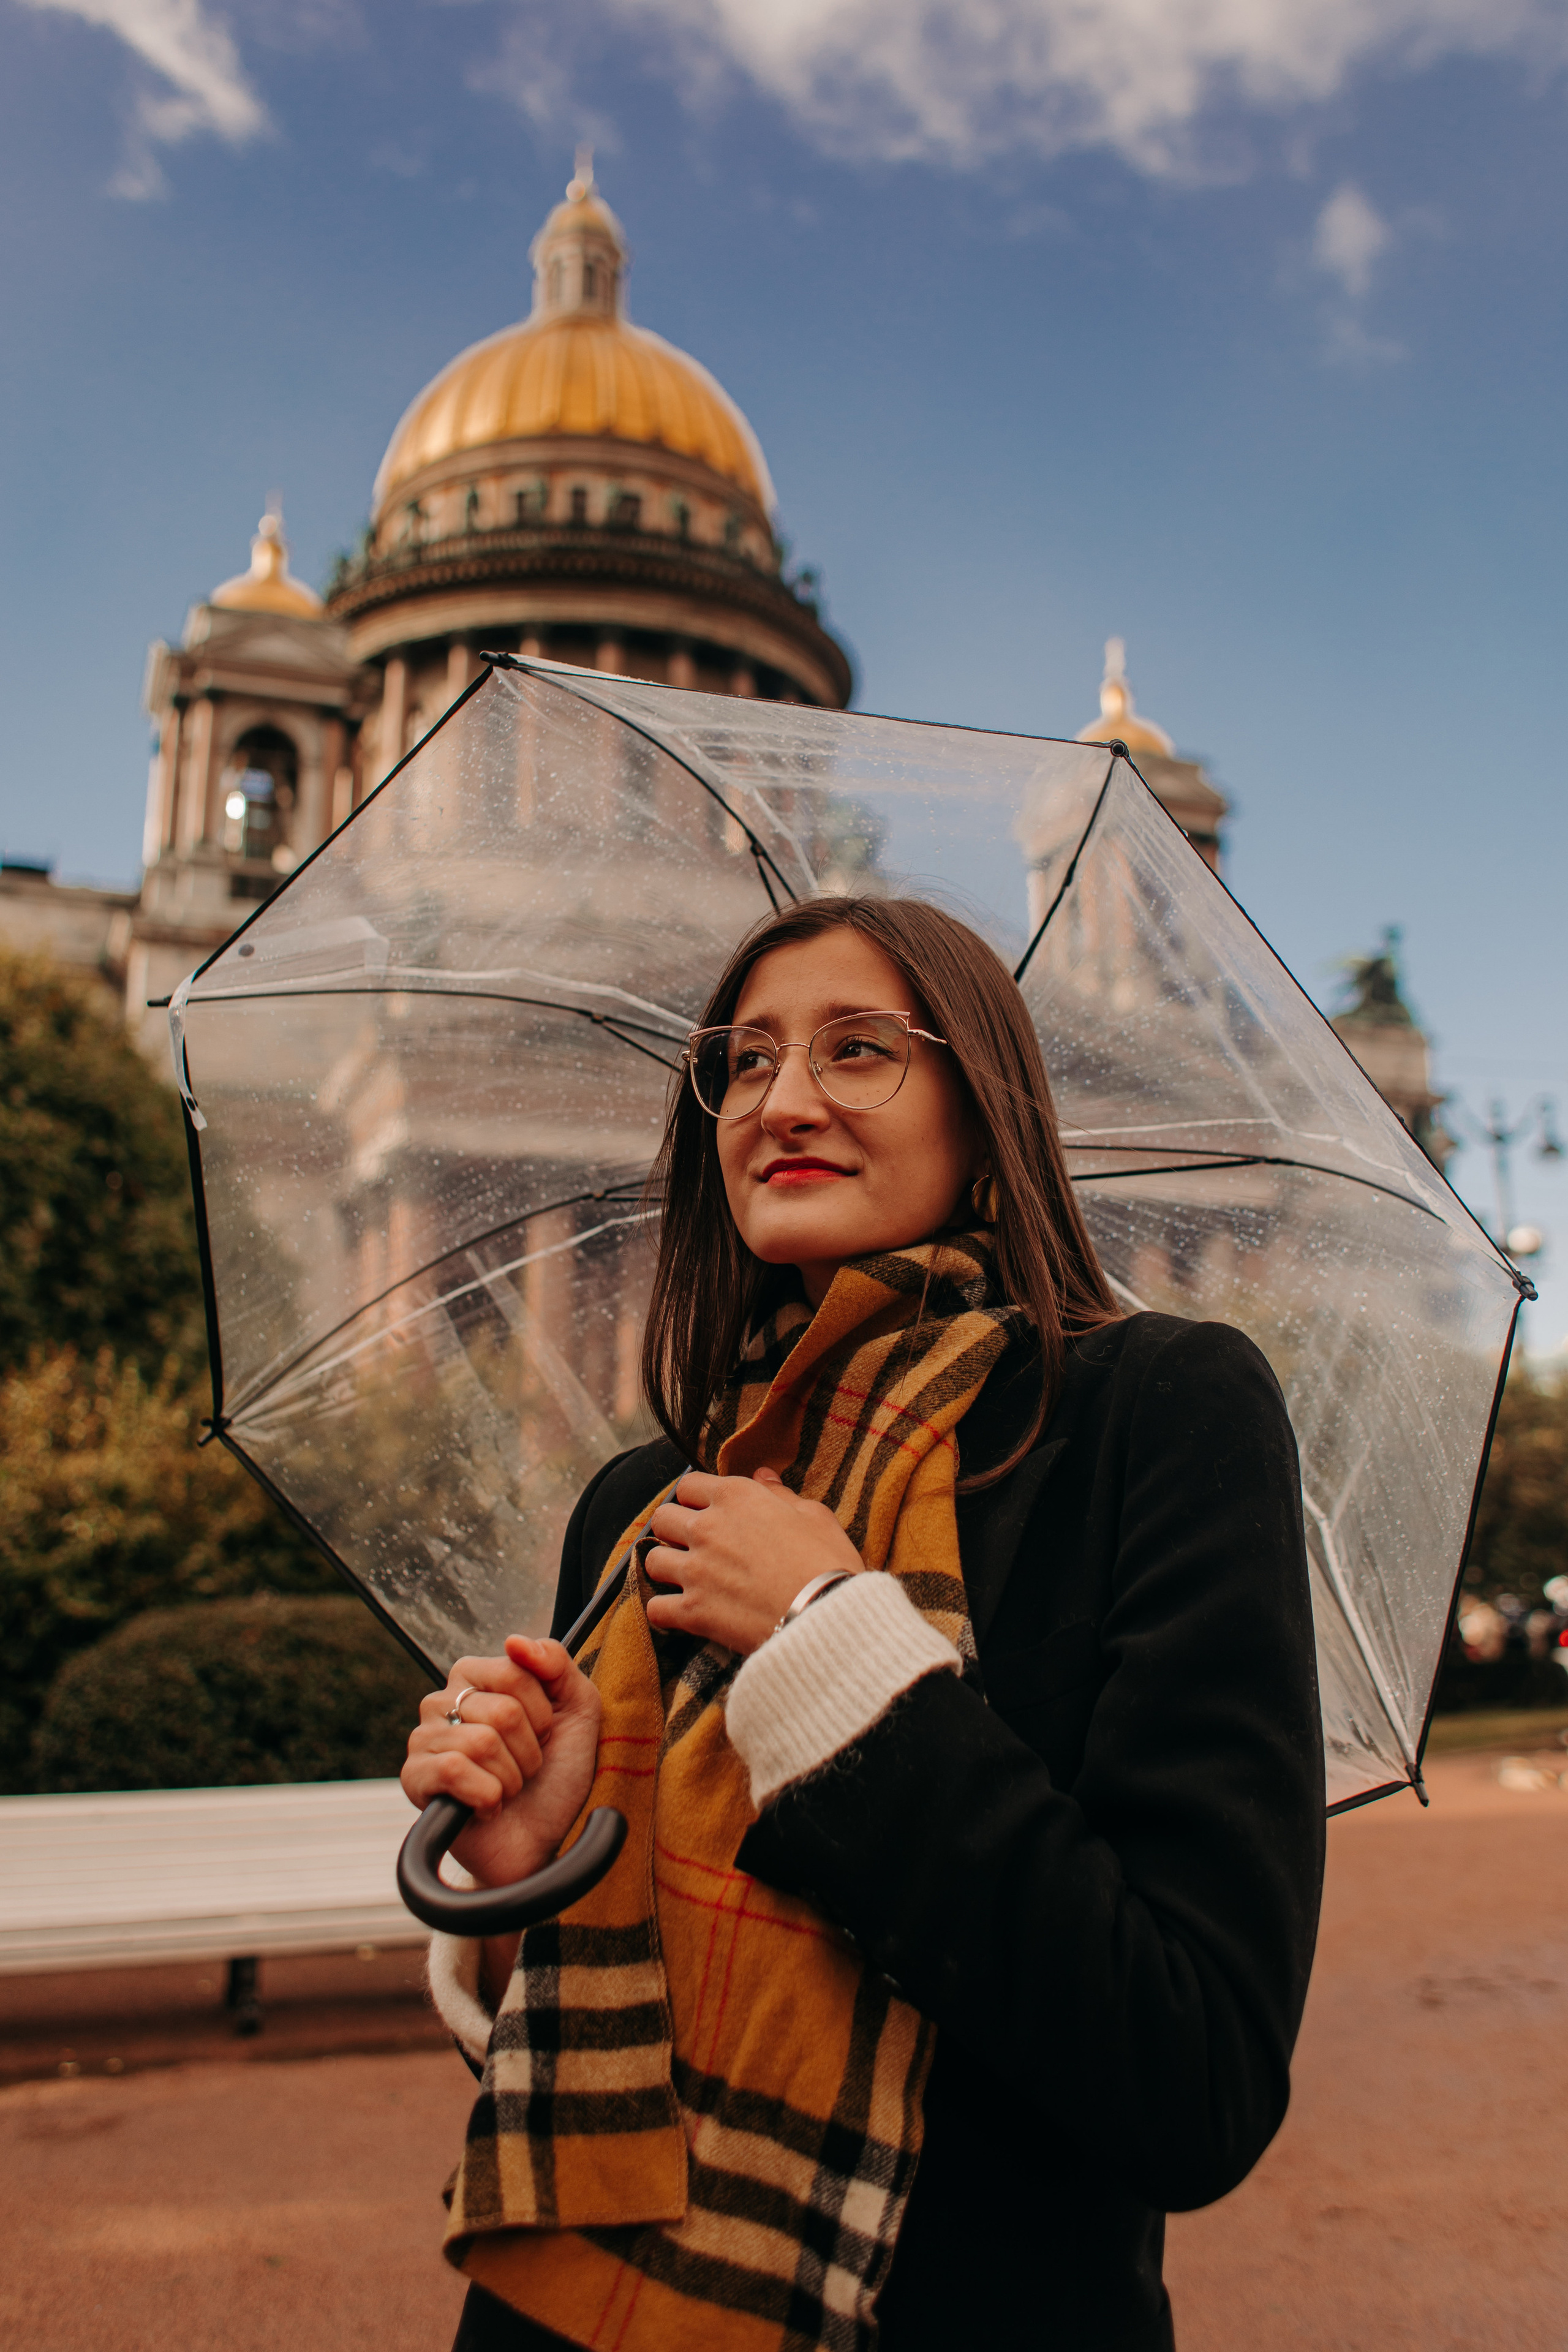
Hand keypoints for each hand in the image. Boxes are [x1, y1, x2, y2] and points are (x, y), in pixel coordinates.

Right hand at [401, 1637, 602, 1890]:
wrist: (542, 1842)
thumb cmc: (556, 1777)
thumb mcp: (578, 1711)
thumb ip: (557, 1664)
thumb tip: (515, 1641)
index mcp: (477, 1676)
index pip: (514, 1670)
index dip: (543, 1711)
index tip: (544, 1732)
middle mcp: (443, 1701)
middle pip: (502, 1710)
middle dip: (529, 1749)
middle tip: (524, 1767)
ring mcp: (424, 1739)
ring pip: (482, 1742)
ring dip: (511, 1777)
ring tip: (506, 1788)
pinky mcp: (414, 1779)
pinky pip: (454, 1770)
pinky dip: (487, 1797)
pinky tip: (486, 1807)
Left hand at [643, 1467, 861, 1655]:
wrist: (827, 1617)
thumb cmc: (827, 1563)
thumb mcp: (814, 1515)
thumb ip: (780, 1494)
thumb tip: (762, 1475)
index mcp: (736, 1497)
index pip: (689, 1485)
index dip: (697, 1499)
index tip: (708, 1513)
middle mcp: (707, 1528)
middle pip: (663, 1518)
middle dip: (674, 1529)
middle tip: (694, 1545)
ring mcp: (696, 1570)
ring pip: (653, 1559)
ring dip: (667, 1567)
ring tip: (686, 1578)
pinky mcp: (693, 1611)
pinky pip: (655, 1608)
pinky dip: (664, 1612)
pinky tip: (680, 1614)